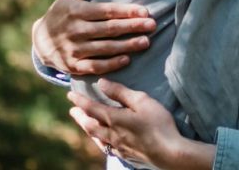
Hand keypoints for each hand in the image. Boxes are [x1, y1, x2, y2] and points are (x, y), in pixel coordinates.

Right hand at [32, 0, 156, 74]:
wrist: (40, 41)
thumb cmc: (61, 11)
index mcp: (77, 11)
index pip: (106, 11)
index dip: (126, 11)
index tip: (145, 11)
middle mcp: (76, 30)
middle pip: (109, 29)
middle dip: (132, 27)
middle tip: (152, 25)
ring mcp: (74, 49)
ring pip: (105, 48)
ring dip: (127, 46)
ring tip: (146, 42)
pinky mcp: (73, 66)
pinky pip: (95, 66)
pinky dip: (111, 64)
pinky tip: (127, 59)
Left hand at [68, 79, 214, 169]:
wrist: (169, 153)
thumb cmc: (158, 123)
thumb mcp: (141, 101)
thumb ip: (120, 92)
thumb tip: (102, 83)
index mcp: (114, 119)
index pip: (92, 108)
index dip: (80, 101)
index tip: (70, 95)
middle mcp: (112, 134)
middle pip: (90, 125)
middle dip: (80, 116)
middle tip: (72, 110)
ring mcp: (118, 147)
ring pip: (97, 138)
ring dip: (88, 129)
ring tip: (84, 124)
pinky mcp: (127, 155)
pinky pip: (107, 148)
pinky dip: (100, 141)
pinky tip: (104, 142)